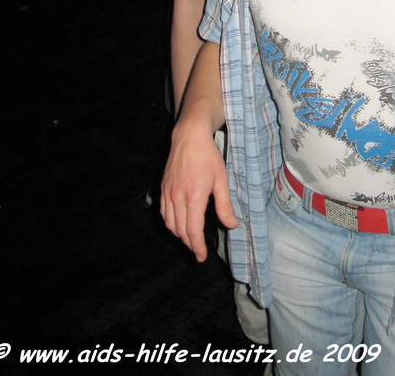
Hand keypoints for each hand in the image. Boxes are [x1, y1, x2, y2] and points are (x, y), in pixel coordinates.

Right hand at [160, 117, 237, 261]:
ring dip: (179, 235)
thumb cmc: (208, 156)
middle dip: (190, 244)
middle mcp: (177, 198)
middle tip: (199, 251)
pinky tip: (178, 224)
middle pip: (180, 231)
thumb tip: (231, 225)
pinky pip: (163, 213)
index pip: (193, 231)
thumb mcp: (221, 180)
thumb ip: (225, 205)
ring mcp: (167, 193)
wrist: (188, 137)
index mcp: (194, 197)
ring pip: (170, 224)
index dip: (198, 247)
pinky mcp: (162, 188)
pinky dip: (170, 223)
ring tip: (190, 239)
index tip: (202, 257)